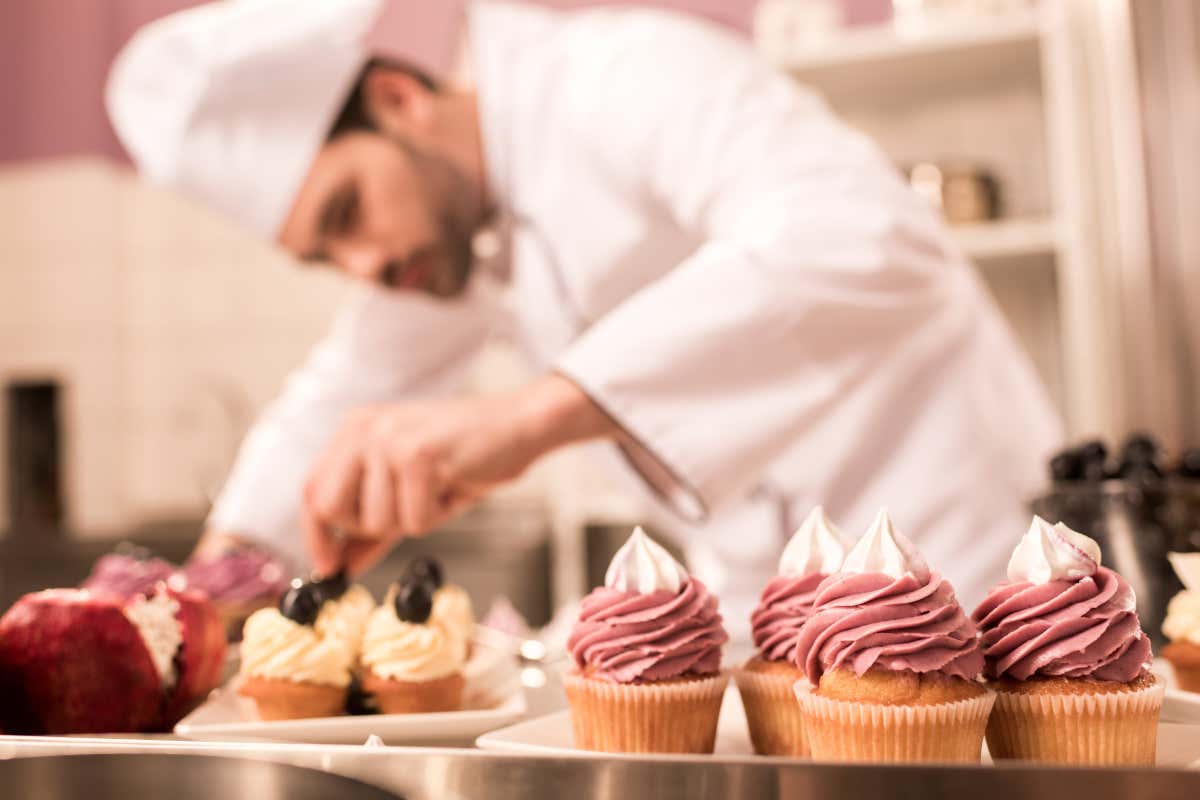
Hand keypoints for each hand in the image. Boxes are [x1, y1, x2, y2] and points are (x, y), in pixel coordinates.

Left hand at [303, 374, 616, 574]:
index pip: (312, 490)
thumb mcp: (408, 492)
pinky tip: (452, 487)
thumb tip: (340, 565)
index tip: (327, 564)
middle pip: (331, 508)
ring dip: (413, 520)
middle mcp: (365, 428)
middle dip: (366, 528)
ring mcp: (389, 438)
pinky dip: (437, 516)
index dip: (316, 534)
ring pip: (375, 520)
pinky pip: (412, 521)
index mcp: (356, 429)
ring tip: (439, 490)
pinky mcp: (417, 455)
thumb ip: (371, 528)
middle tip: (405, 514)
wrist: (518, 427)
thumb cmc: (467, 457)